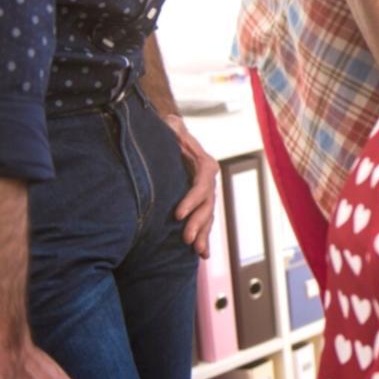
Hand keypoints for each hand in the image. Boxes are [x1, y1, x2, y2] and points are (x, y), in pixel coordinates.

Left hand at [162, 113, 217, 257]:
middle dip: (199, 223)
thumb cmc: (170, 133)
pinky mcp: (199, 204)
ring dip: (204, 235)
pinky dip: (204, 238)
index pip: (202, 185)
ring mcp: (206, 194)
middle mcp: (209, 181)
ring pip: (208, 217)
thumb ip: (173, 127)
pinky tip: (203, 255)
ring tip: (198, 251)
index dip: (192, 200)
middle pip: (207, 205)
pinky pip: (205, 222)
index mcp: (205, 164)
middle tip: (186, 239)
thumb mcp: (172, 126)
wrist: (172, 139)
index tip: (178, 215)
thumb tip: (172, 123)